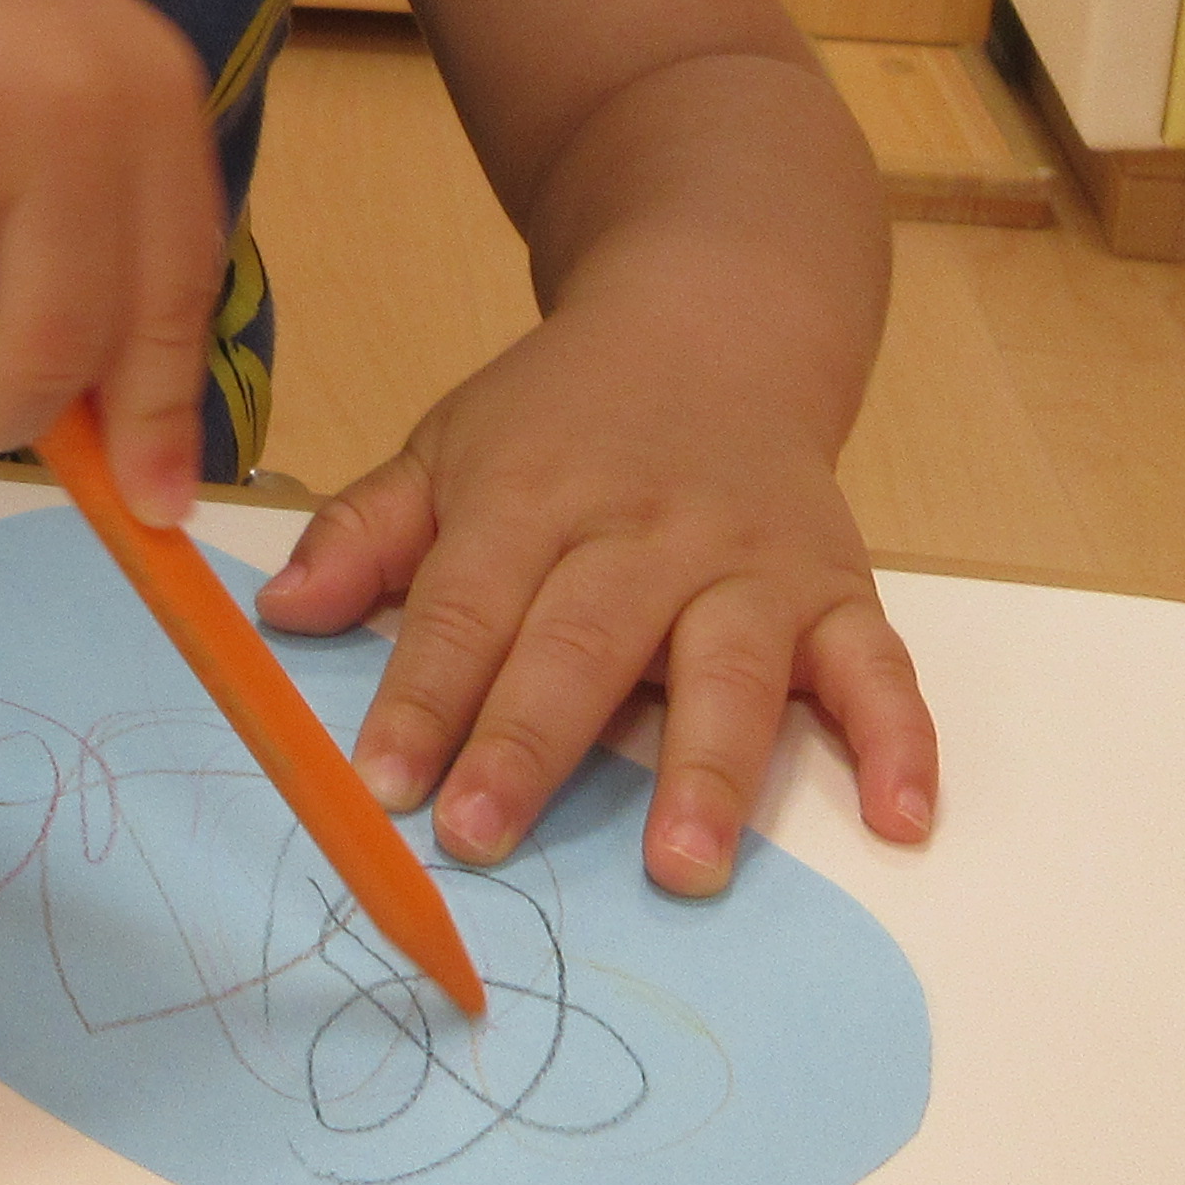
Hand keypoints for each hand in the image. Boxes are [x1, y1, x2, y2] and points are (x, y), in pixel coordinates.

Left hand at [252, 295, 934, 893]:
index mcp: (533, 492)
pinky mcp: (839, 586)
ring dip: (708, 768)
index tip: (381, 784)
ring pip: (730, 665)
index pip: (467, 603)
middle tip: (485, 836)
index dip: (423, 694)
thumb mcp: (449, 444)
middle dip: (531, 742)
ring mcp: (751, 560)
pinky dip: (900, 740)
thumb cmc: (564, 413)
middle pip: (583, 640)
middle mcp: (646, 528)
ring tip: (683, 867)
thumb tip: (281, 612)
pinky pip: (879, 666)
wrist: (715, 317)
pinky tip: (903, 818)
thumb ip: (368, 531)